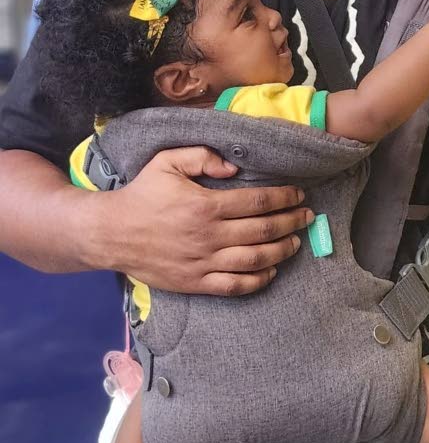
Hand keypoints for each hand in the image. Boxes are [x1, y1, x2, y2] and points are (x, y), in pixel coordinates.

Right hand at [92, 146, 313, 296]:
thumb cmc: (141, 195)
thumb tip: (235, 166)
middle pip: (263, 230)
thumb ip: (202, 156)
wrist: (109, 233)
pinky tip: (271, 270)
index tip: (298, 195)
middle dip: (291, 222)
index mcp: (206, 206)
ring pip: (255, 260)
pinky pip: (235, 286)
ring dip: (282, 251)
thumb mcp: (166, 162)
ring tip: (296, 242)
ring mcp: (203, 262)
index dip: (284, 198)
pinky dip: (258, 280)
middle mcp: (209, 236)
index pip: (258, 201)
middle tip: (307, 216)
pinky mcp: (196, 282)